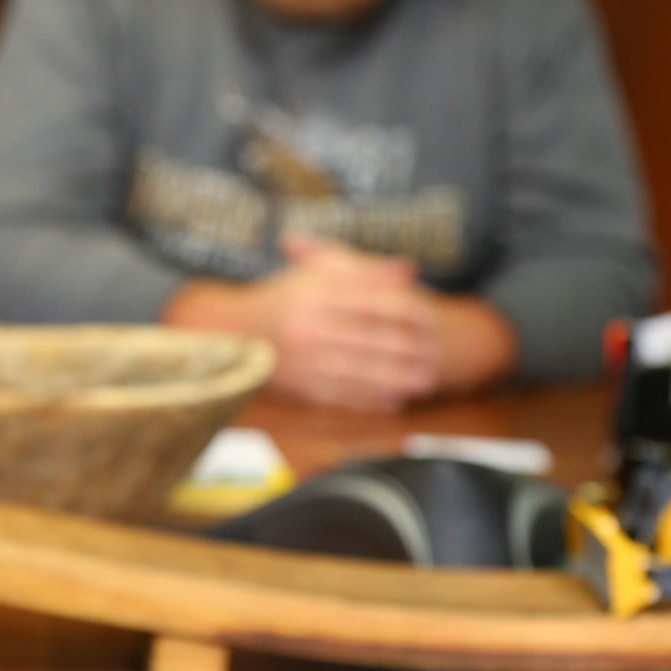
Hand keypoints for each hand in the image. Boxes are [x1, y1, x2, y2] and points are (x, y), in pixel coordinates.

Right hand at [161, 233, 518, 408]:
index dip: (409, 312)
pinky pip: (340, 396)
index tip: (432, 319)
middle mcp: (311, 324)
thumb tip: (409, 271)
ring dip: (398, 380)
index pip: (376, 302)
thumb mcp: (319, 271)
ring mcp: (304, 359)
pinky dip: (370, 401)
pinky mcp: (298, 386)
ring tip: (425, 382)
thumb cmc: (285, 295)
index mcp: (318, 291)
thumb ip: (365, 269)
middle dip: (410, 351)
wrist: (233, 329)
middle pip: (373, 339)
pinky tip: (393, 401)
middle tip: (437, 358)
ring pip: (361, 372)